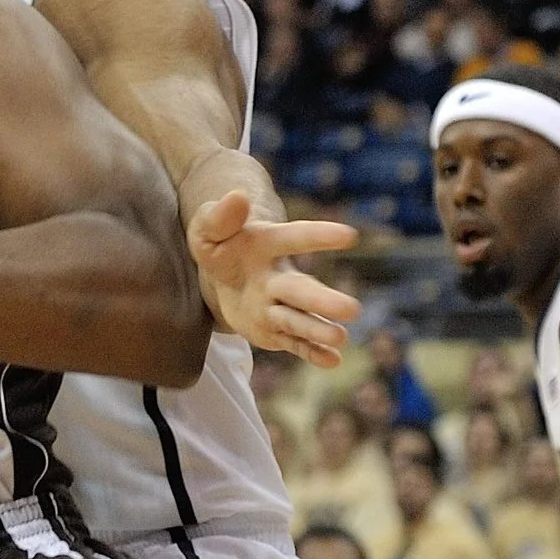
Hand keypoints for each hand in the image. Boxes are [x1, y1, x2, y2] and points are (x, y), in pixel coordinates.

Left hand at [184, 189, 358, 364]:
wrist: (223, 274)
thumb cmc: (218, 245)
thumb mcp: (207, 229)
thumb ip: (219, 216)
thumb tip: (238, 197)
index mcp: (267, 245)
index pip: (294, 238)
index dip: (318, 237)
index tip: (349, 235)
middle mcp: (279, 277)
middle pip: (300, 290)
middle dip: (323, 300)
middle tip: (352, 309)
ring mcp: (278, 306)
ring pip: (298, 319)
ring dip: (318, 329)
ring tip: (342, 338)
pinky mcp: (273, 330)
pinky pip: (292, 342)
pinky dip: (311, 352)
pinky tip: (332, 361)